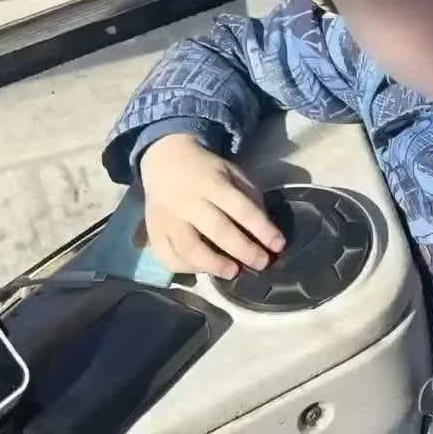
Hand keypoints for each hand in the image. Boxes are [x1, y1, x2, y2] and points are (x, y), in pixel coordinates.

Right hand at [137, 132, 284, 280]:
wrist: (163, 161)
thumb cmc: (205, 171)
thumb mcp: (231, 173)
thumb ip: (249, 197)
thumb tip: (264, 232)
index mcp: (212, 182)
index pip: (241, 208)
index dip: (262, 229)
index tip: (278, 245)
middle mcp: (187, 201)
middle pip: (217, 230)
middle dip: (243, 250)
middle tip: (262, 263)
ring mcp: (167, 218)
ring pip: (189, 248)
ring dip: (214, 265)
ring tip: (233, 272)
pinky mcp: (154, 232)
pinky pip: (169, 257)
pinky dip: (188, 268)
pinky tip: (205, 269)